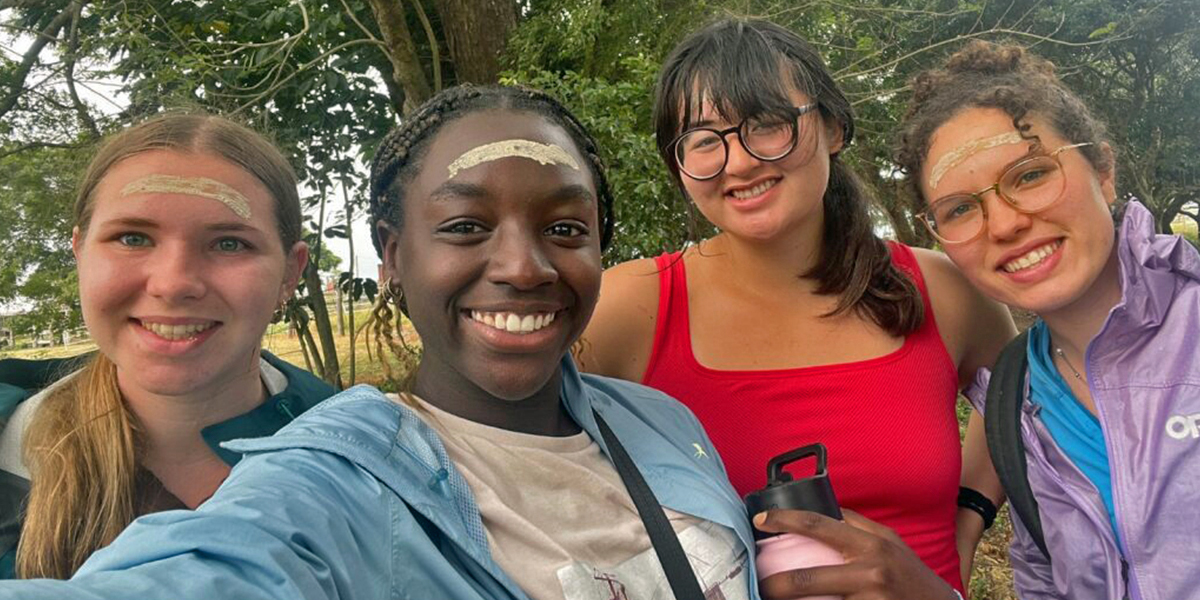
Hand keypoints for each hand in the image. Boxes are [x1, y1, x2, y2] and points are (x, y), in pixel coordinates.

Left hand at [754, 509, 958, 599]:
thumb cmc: (911, 574)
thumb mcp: (890, 542)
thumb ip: (858, 525)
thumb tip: (826, 508)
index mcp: (871, 545)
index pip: (819, 525)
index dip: (785, 520)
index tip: (760, 521)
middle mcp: (870, 573)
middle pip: (808, 579)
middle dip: (776, 585)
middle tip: (759, 585)